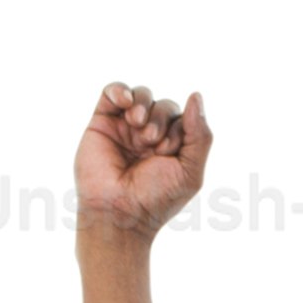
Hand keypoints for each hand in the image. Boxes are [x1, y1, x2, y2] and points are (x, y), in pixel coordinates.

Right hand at [73, 82, 209, 239]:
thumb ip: (200, 135)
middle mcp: (149, 135)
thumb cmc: (155, 198)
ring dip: (144, 105)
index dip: (179, 128)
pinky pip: (112, 91)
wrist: (118, 212)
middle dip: (161, 119)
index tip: (167, 152)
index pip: (183, 118)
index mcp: (172, 146)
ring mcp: (125, 128)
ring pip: (141, 95)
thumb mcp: (190, 171)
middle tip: (151, 144)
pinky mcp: (102, 122)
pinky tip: (124, 100)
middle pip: (163, 105)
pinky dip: (120, 90)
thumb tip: (196, 95)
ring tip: (138, 125)